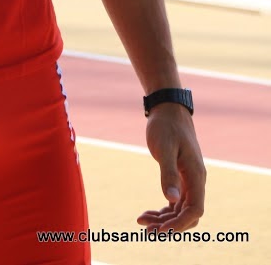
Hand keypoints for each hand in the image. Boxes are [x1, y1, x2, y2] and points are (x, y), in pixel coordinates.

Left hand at [137, 103, 205, 232]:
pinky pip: (176, 201)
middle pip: (188, 214)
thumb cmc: (165, 126)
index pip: (195, 210)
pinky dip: (164, 210)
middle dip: (170, 225)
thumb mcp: (164, 148)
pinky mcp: (180, 177)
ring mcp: (188, 179)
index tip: (161, 230)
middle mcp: (196, 180)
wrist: (168, 109)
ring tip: (142, 221)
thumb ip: (168, 173)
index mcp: (196, 175)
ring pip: (181, 210)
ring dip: (164, 219)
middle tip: (147, 229)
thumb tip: (172, 199)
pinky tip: (149, 212)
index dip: (180, 224)